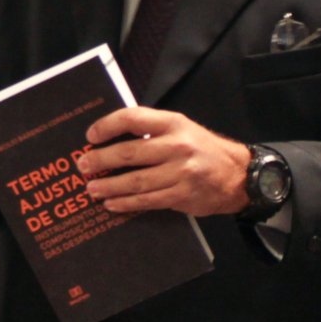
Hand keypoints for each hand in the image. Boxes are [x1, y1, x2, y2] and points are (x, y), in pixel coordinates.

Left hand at [77, 107, 249, 216]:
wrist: (237, 174)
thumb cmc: (201, 149)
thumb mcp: (181, 129)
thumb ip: (152, 130)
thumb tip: (111, 137)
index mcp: (173, 123)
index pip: (133, 118)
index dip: (107, 126)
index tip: (91, 136)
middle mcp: (177, 145)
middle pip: (129, 153)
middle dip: (101, 160)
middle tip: (83, 166)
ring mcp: (180, 172)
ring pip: (135, 181)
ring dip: (109, 186)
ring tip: (92, 189)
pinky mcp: (181, 195)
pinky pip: (147, 200)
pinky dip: (125, 203)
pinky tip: (112, 203)